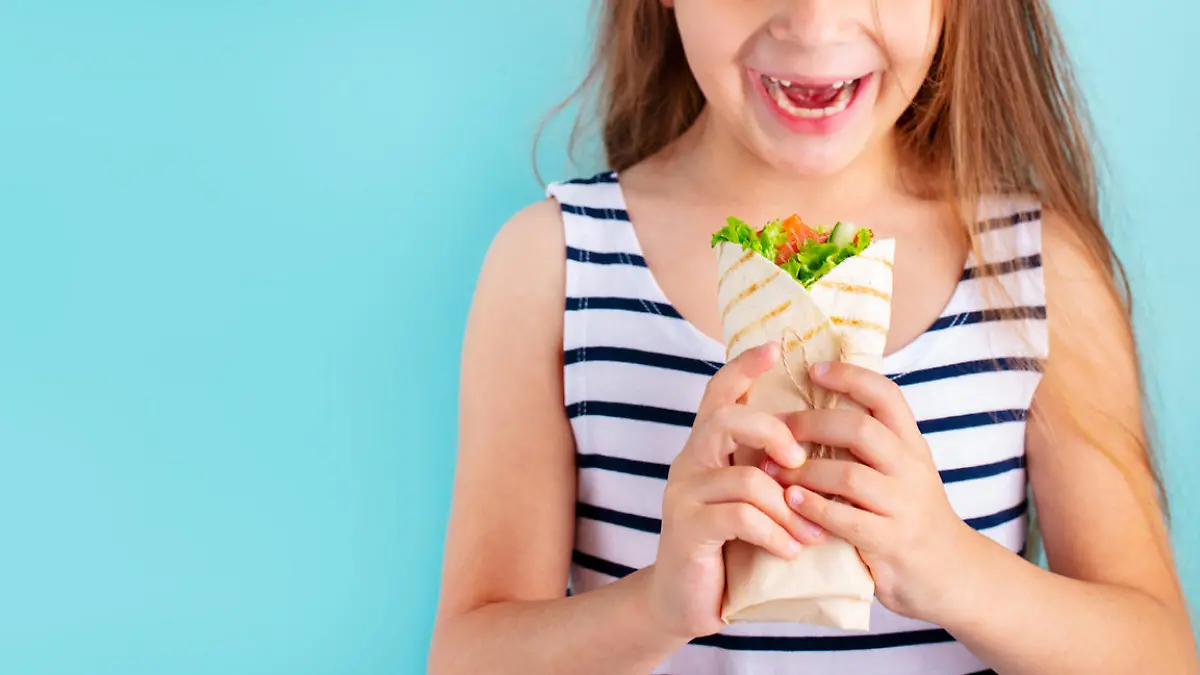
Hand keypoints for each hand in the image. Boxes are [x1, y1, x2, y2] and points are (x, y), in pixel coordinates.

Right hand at [646, 343, 824, 639]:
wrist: (687, 602)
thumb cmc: (729, 547)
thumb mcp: (751, 501)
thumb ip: (769, 471)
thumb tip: (817, 444)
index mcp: (707, 449)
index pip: (720, 392)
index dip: (745, 367)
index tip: (776, 348)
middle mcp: (689, 462)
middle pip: (726, 419)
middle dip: (772, 432)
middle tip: (800, 461)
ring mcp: (684, 495)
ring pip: (744, 476)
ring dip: (788, 507)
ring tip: (811, 534)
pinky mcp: (687, 529)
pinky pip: (740, 517)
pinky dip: (774, 533)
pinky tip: (789, 551)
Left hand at [765, 361, 980, 622]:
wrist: (952, 573)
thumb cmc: (910, 515)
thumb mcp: (901, 471)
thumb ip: (869, 444)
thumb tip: (815, 404)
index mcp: (912, 444)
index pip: (886, 395)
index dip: (849, 376)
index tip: (812, 370)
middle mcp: (911, 469)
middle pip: (861, 429)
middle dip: (811, 424)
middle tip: (776, 427)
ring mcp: (904, 506)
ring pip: (849, 475)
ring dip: (803, 470)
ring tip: (772, 469)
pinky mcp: (891, 542)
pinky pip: (845, 520)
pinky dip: (812, 508)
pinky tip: (789, 501)